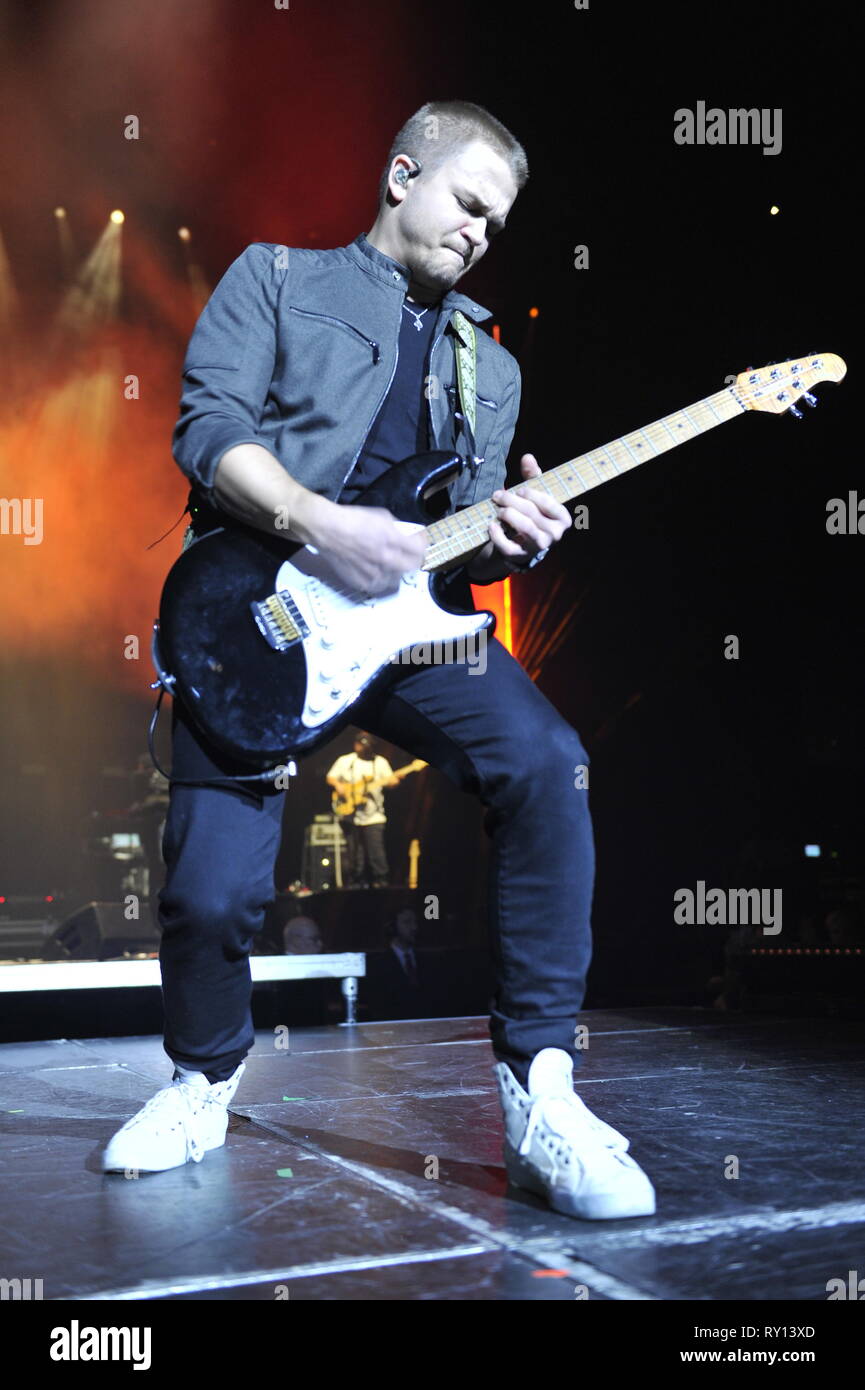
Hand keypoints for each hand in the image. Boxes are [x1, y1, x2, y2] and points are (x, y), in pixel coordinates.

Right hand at [313, 504, 427, 595]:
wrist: (327, 530)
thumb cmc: (353, 519)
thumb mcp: (382, 516)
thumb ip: (399, 528)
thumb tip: (411, 535)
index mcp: (392, 539)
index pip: (421, 550)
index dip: (423, 545)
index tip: (420, 542)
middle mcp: (386, 559)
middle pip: (413, 567)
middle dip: (413, 559)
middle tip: (407, 554)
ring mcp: (374, 574)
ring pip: (396, 578)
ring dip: (396, 570)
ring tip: (387, 562)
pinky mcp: (363, 583)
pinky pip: (379, 585)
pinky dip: (380, 578)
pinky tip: (375, 569)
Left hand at [487, 454, 570, 566]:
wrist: (522, 544)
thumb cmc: (532, 514)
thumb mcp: (535, 495)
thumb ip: (532, 476)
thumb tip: (527, 457)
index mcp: (562, 518)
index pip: (548, 502)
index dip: (531, 494)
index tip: (518, 490)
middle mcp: (554, 534)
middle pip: (531, 512)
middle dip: (511, 500)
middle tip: (498, 495)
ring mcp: (538, 547)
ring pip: (524, 527)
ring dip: (507, 514)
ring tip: (498, 509)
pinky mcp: (521, 556)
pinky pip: (509, 546)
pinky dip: (497, 535)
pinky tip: (491, 525)